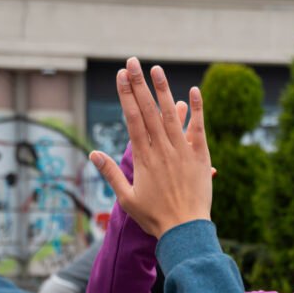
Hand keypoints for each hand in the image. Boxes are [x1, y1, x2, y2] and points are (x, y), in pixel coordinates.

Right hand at [89, 58, 211, 238]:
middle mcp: (162, 150)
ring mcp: (182, 151)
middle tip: (132, 62)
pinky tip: (192, 91)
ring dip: (163, 90)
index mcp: (143, 158)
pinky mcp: (200, 156)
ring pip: (171, 115)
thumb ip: (110, 173)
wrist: (185, 230)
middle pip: (149, 111)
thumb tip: (93, 153)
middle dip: (139, 85)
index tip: (120, 76)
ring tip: (156, 69)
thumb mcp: (126, 198)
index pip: (133, 120)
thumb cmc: (154, 217)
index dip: (126, 96)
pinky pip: (198, 129)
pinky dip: (197, 110)